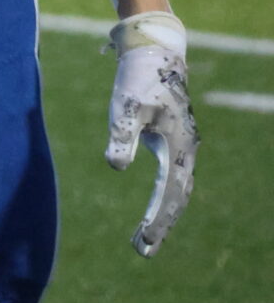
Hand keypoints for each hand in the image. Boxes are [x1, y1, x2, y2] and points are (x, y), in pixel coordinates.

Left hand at [107, 11, 198, 255]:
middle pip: (177, 198)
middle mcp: (185, 150)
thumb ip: (122, 135)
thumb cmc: (139, 78)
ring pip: (177, 189)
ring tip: (145, 237)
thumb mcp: (126, 105)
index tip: (142, 243)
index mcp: (178, 147)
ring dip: (163, 213)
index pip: (169, 195)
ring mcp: (181, 145)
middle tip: (142, 251)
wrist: (155, 51)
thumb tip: (115, 166)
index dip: (156, 220)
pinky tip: (153, 208)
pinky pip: (172, 177)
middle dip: (160, 225)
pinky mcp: (172, 138)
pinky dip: (165, 196)